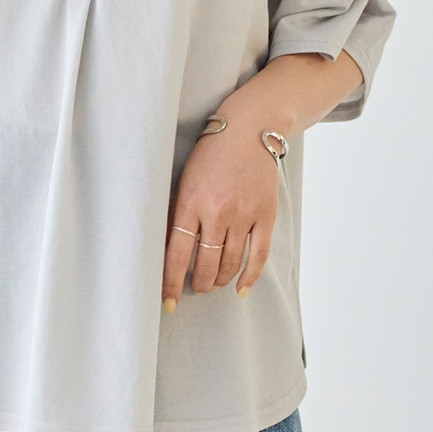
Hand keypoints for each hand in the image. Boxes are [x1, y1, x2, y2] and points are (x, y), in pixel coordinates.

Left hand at [161, 122, 279, 310]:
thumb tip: (169, 248)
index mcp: (190, 202)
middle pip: (205, 264)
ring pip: (229, 264)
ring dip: (218, 281)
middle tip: (193, 289)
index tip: (167, 302)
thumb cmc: (210, 153)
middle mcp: (216, 212)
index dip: (169, 282)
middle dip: (197, 284)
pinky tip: (239, 289)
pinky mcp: (265, 216)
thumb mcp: (184, 179)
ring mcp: (243, 215)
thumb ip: (179, 212)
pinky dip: (249, 277)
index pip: (175, 254)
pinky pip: (258, 256)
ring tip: (211, 285)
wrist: (248, 129)